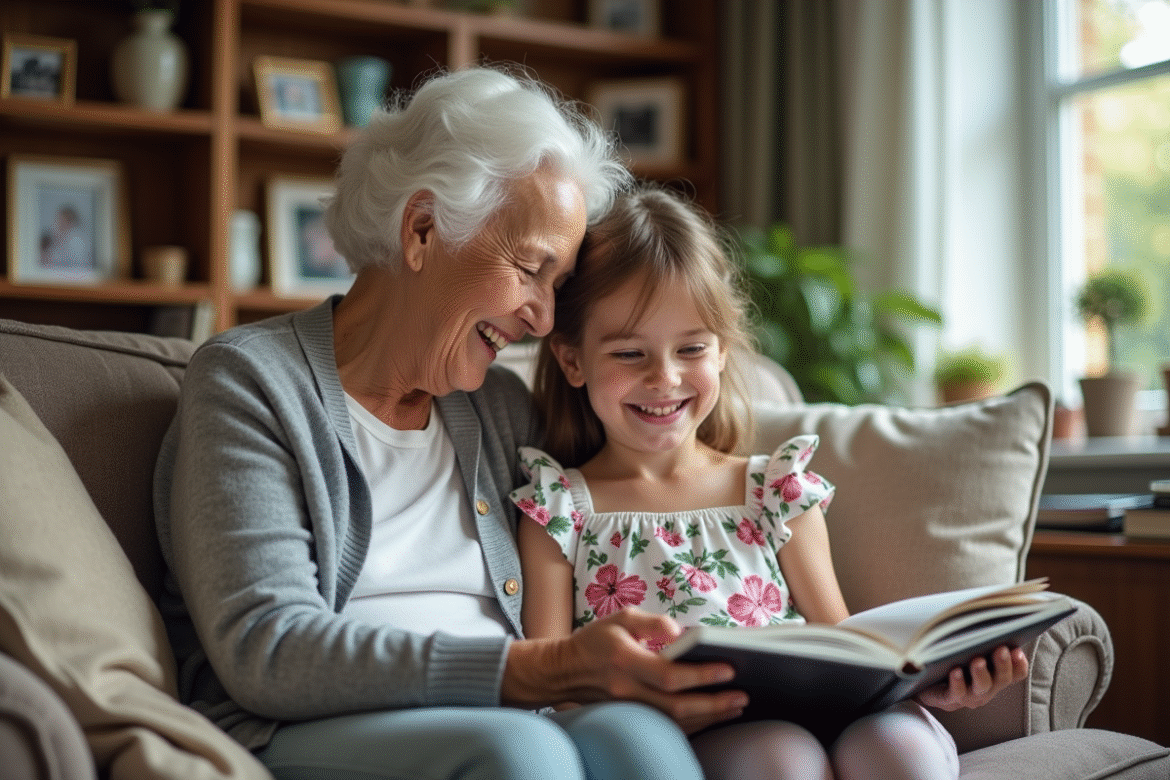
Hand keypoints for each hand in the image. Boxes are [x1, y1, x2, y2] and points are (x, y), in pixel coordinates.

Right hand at [502, 607, 748, 732]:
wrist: (564, 670)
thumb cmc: (596, 639)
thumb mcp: (621, 617)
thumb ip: (653, 622)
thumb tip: (684, 632)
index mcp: (625, 660)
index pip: (669, 674)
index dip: (701, 675)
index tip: (728, 669)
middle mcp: (627, 689)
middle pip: (677, 706)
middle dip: (714, 703)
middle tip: (742, 695)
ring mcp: (629, 708)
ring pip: (675, 721)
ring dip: (709, 716)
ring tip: (736, 706)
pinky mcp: (632, 717)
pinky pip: (667, 726)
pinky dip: (693, 724)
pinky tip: (712, 716)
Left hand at [916, 645, 1028, 710]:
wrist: (925, 684)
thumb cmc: (952, 662)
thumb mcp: (970, 650)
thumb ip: (983, 641)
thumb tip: (991, 620)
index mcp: (995, 676)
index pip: (1016, 673)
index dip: (1019, 663)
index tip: (1016, 650)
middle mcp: (986, 688)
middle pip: (1001, 679)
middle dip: (1003, 664)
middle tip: (1001, 650)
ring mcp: (969, 696)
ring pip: (981, 687)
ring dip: (981, 674)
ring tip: (978, 661)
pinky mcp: (949, 699)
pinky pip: (956, 693)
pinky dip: (957, 683)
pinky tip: (955, 671)